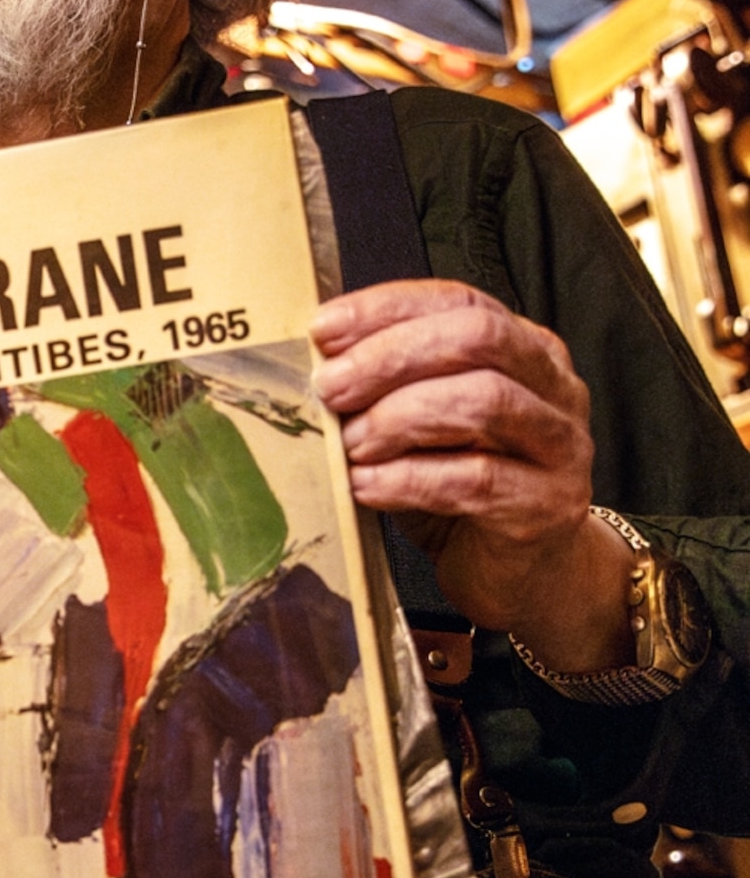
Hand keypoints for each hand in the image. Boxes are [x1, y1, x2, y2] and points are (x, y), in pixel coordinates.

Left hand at [311, 277, 634, 672]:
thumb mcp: (426, 429)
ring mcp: (560, 447)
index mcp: (527, 351)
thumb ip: (391, 390)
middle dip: (391, 358)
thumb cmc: (465, 494)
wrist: (525, 575)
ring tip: (351, 445)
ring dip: (399, 418)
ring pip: (485, 401)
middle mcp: (556, 388)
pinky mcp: (547, 507)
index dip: (387, 310)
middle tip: (331, 389)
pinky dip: (408, 479)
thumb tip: (318, 366)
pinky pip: (477, 480)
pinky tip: (367, 488)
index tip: (324, 330)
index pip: (460, 302)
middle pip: (478, 340)